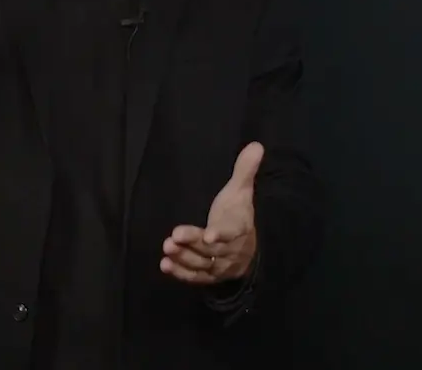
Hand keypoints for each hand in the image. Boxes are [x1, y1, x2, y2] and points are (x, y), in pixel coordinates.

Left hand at [160, 141, 262, 285]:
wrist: (248, 249)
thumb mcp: (241, 192)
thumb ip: (244, 171)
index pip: (232, 232)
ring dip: (183, 257)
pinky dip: (180, 273)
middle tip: (174, 236)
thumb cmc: (238, 214)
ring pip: (201, 264)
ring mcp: (219, 265)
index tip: (209, 235)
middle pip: (211, 249)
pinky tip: (165, 265)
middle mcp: (230, 250)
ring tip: (167, 247)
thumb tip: (256, 145)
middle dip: (192, 243)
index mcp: (239, 228)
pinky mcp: (208, 276)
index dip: (221, 234)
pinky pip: (195, 277)